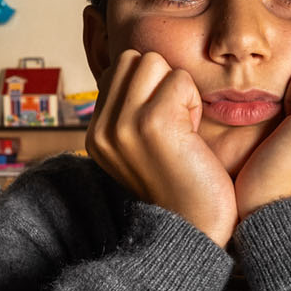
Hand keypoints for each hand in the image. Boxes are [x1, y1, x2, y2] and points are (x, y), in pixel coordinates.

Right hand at [85, 50, 238, 246]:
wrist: (195, 232)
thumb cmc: (181, 187)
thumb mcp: (140, 148)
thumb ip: (131, 111)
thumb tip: (142, 66)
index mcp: (96, 135)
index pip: (117, 70)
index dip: (148, 87)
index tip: (162, 126)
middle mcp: (102, 129)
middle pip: (133, 58)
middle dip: (161, 80)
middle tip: (175, 123)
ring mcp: (123, 125)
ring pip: (153, 62)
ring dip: (177, 89)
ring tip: (182, 128)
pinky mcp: (152, 124)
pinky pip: (179, 79)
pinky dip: (193, 102)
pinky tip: (191, 137)